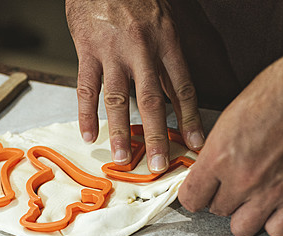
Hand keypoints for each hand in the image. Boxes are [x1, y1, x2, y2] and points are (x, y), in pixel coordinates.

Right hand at [65, 0, 204, 172]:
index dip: (190, 118)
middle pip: (152, 100)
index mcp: (166, 41)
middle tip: (159, 166)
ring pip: (117, 98)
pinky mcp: (87, 49)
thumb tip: (177, 100)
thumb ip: (168, 60)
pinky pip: (86, 87)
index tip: (196, 144)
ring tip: (123, 159)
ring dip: (120, 132)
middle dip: (157, 136)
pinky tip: (88, 134)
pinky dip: (86, 113)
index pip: (183, 87)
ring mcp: (112, 50)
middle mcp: (141, 48)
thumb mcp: (163, 22)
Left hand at [178, 47, 282, 235]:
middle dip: (222, 199)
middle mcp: (242, 178)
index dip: (195, 195)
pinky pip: (276, 229)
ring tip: (252, 198)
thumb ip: (219, 149)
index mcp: (220, 156)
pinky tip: (276, 206)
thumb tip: (211, 168)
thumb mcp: (233, 115)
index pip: (191, 198)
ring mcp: (271, 191)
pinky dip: (274, 221)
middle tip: (233, 185)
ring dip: (244, 215)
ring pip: (242, 228)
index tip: (202, 191)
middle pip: (217, 211)